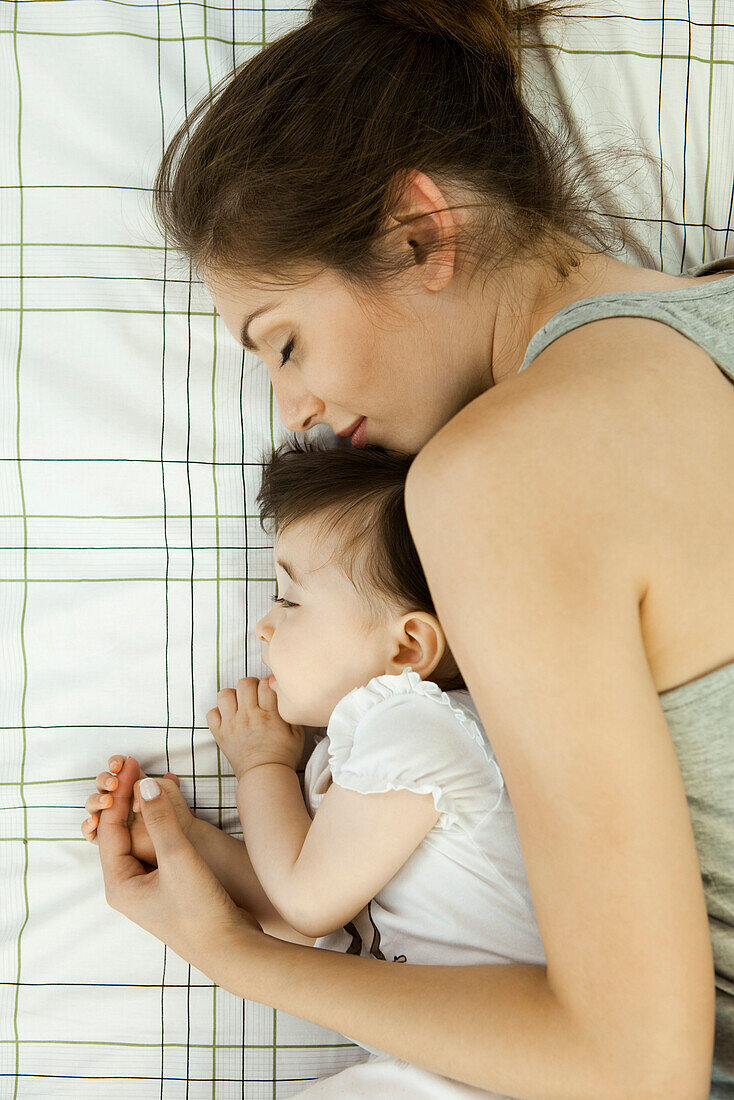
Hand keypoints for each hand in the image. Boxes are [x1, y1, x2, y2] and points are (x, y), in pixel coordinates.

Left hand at [95, 757, 261, 983]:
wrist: (230, 949)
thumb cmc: (200, 911)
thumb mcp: (179, 860)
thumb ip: (161, 821)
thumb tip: (144, 785)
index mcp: (120, 884)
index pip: (111, 829)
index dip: (121, 794)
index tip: (132, 765)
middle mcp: (128, 887)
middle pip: (120, 833)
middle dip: (127, 800)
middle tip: (136, 767)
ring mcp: (148, 889)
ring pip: (139, 840)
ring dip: (145, 811)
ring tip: (152, 782)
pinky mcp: (168, 889)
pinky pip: (157, 848)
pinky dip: (161, 825)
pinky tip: (172, 809)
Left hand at [206, 677, 304, 780]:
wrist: (265, 777)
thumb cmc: (283, 756)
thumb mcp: (297, 733)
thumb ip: (291, 712)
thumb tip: (285, 695)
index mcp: (269, 714)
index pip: (265, 684)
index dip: (269, 683)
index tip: (270, 690)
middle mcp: (248, 716)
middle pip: (245, 683)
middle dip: (252, 685)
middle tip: (256, 696)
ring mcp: (232, 725)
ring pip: (225, 694)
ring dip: (233, 696)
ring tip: (240, 705)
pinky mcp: (220, 734)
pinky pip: (212, 713)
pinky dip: (218, 713)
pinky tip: (229, 718)